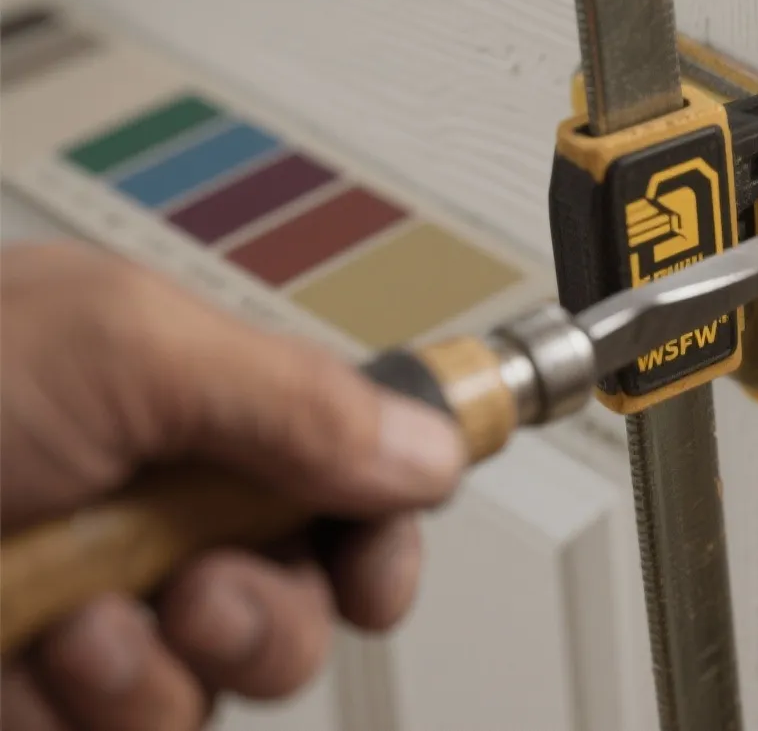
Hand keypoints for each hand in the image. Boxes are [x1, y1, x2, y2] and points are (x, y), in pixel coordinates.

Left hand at [0, 243, 465, 729]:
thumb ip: (297, 395)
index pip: (350, 481)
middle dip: (266, 618)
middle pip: (303, 604)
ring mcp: (97, 606)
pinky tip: (29, 661)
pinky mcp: (42, 691)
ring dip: (157, 671)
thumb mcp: (126, 348)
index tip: (373, 579)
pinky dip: (76, 712)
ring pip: (217, 687)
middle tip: (203, 585)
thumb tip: (432, 447)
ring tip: (80, 624)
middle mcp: (157, 511)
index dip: (379, 538)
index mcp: (197, 409)